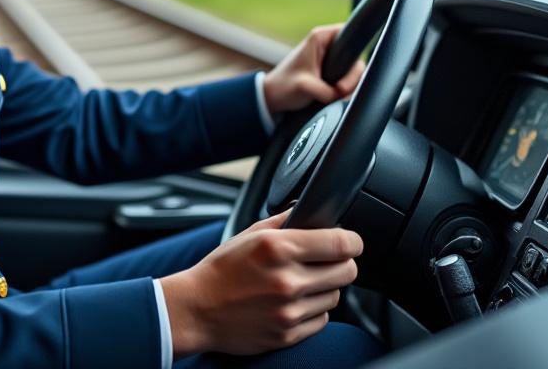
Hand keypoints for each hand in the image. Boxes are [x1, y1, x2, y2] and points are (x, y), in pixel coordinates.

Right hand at [158, 209, 362, 356]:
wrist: (196, 310)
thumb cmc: (221, 270)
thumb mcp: (249, 235)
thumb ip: (284, 222)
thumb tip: (312, 212)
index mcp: (278, 248)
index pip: (340, 243)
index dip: (352, 241)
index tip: (351, 242)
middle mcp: (287, 280)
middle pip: (347, 271)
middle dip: (341, 264)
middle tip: (327, 262)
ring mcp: (288, 310)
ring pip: (335, 297)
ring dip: (325, 289)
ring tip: (301, 284)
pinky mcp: (287, 334)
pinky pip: (321, 320)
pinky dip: (313, 311)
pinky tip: (293, 303)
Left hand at [262, 23, 364, 118]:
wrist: (272, 97)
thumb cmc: (283, 87)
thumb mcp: (306, 87)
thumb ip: (329, 91)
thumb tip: (345, 95)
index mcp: (320, 38)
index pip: (351, 33)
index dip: (355, 52)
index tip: (348, 74)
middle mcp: (327, 44)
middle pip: (356, 57)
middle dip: (352, 77)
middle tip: (339, 90)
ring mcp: (330, 58)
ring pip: (354, 70)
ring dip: (350, 84)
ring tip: (336, 95)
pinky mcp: (330, 71)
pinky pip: (348, 77)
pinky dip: (346, 87)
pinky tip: (337, 95)